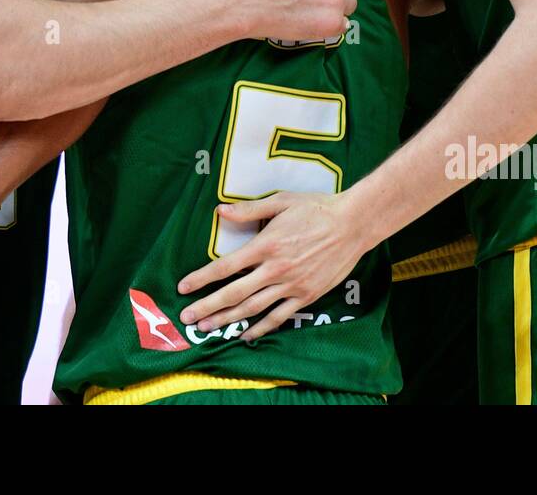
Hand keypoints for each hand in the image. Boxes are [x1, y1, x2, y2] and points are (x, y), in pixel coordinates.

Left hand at [177, 192, 369, 339]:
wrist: (353, 225)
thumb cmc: (316, 208)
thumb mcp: (281, 202)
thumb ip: (249, 210)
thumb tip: (220, 211)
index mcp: (266, 245)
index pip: (226, 267)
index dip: (202, 278)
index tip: (183, 287)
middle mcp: (275, 269)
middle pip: (234, 293)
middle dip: (207, 307)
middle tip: (187, 318)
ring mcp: (291, 285)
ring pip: (253, 308)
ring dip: (227, 320)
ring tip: (207, 328)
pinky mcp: (306, 296)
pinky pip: (278, 317)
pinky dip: (260, 328)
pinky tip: (245, 335)